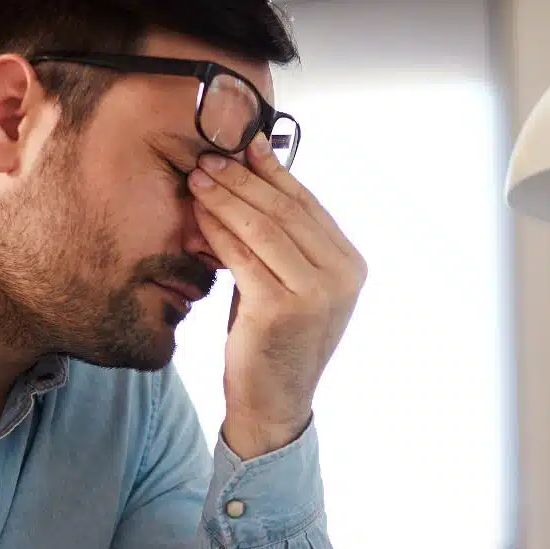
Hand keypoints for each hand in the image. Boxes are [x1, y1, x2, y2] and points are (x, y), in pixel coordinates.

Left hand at [190, 134, 365, 459]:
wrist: (274, 403)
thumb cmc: (275, 340)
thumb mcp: (289, 282)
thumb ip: (283, 239)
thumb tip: (256, 173)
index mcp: (350, 264)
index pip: (307, 203)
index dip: (272, 170)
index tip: (241, 144)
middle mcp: (341, 276)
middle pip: (285, 208)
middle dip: (243, 177)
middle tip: (209, 155)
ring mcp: (315, 294)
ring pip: (262, 227)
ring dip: (226, 196)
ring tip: (198, 176)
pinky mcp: (280, 309)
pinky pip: (242, 256)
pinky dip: (218, 230)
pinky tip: (198, 215)